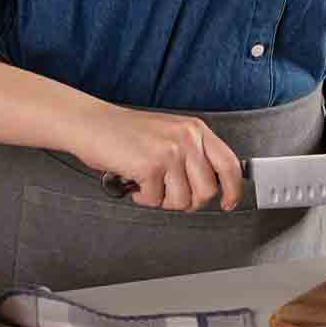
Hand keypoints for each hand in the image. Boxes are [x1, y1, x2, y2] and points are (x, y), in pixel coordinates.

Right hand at [75, 101, 243, 212]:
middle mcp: (187, 138)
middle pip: (207, 190)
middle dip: (187, 200)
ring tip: (148, 183)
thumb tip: (211, 186)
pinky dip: (143, 198)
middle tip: (168, 193)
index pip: (229, 163)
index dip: (234, 189)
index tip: (229, 203)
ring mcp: (170, 152)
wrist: (92, 123)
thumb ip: (192, 154)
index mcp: (195, 129)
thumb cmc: (126, 132)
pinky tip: (135, 181)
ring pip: (182, 201)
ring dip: (162, 200)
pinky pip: (156, 201)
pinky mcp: (150, 166)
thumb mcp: (170, 133)